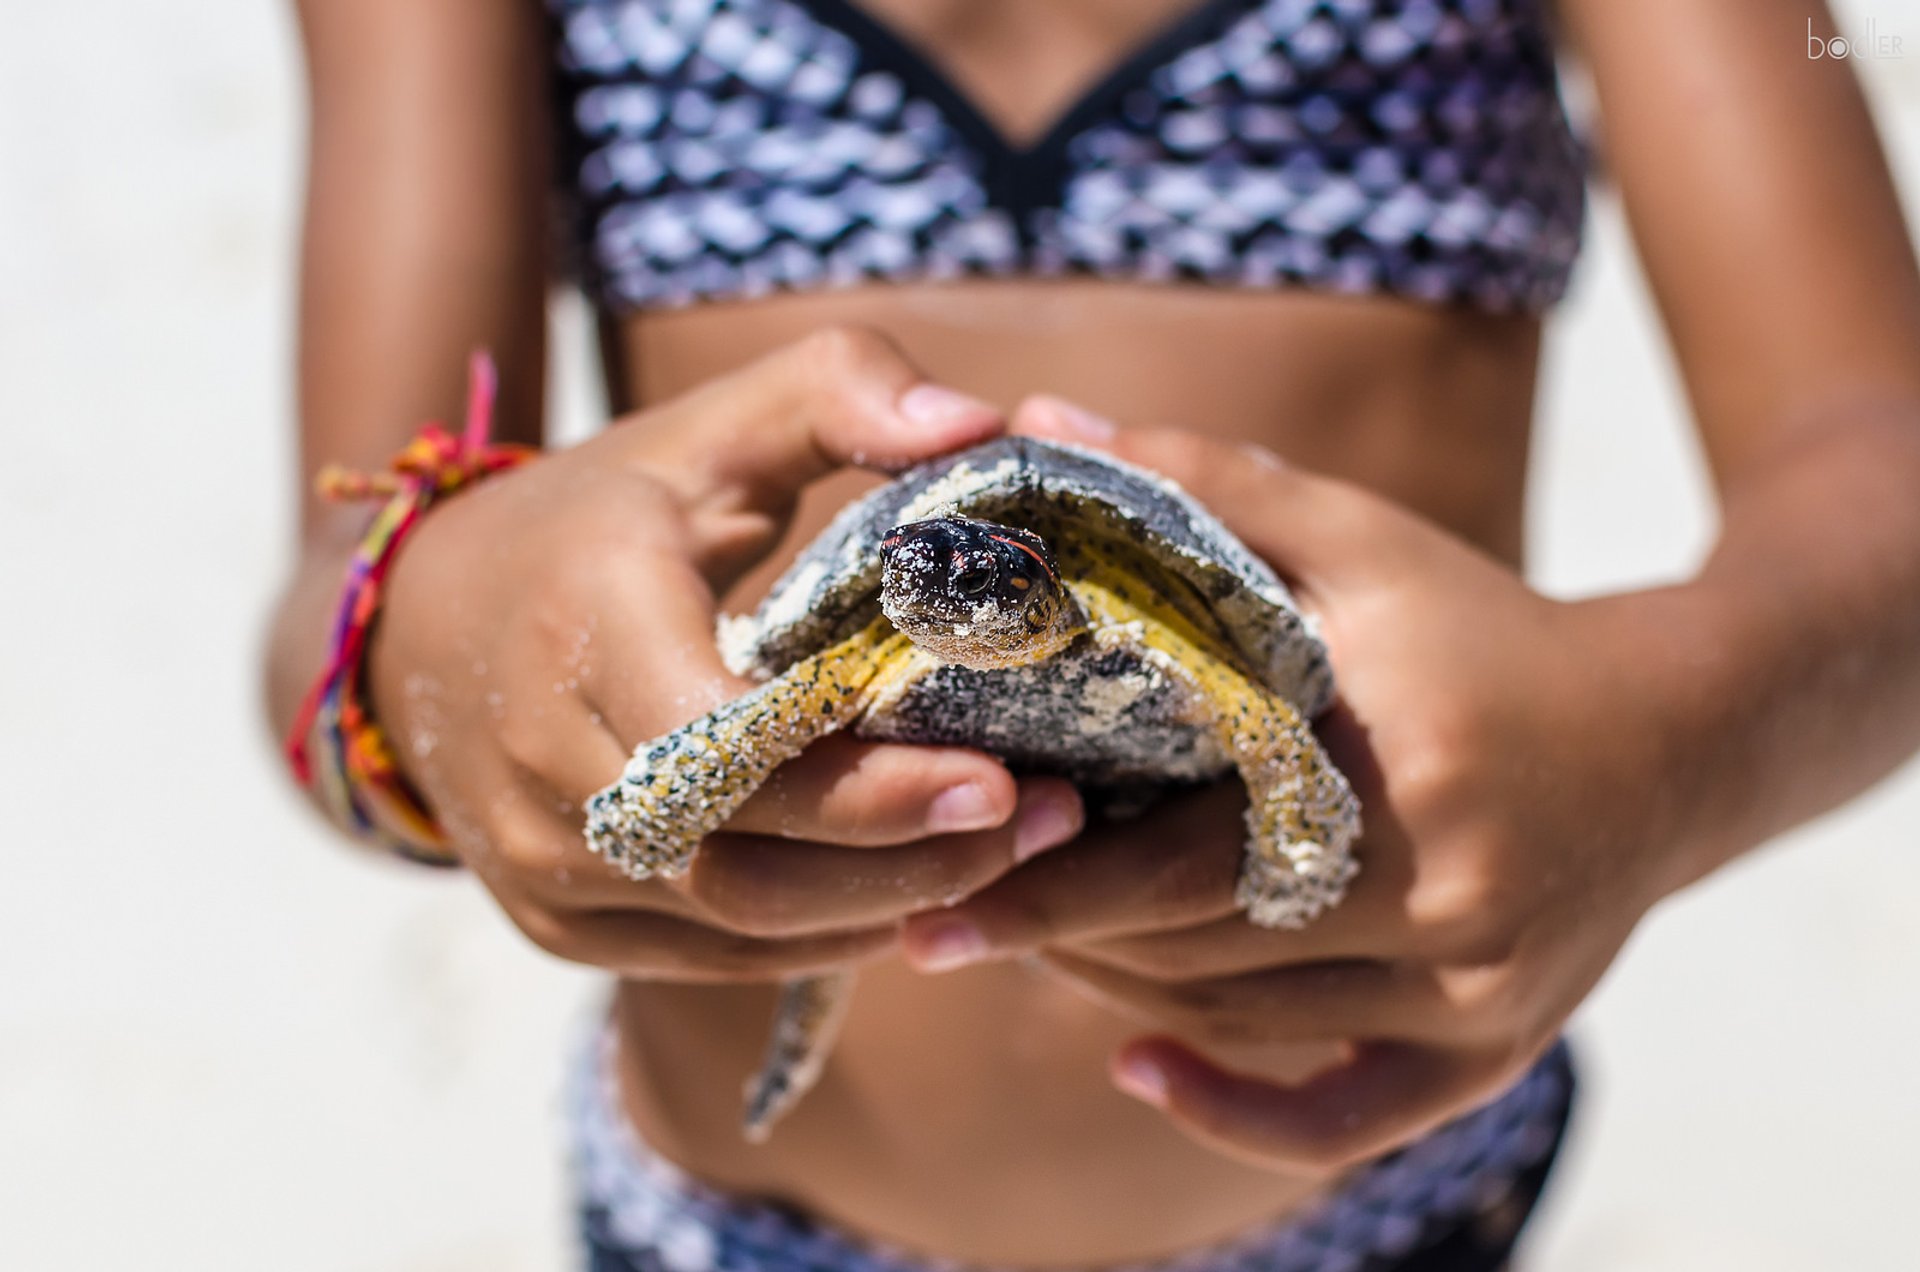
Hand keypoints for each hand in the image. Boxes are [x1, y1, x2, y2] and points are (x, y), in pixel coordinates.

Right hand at [366, 330, 1083, 981]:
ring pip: (736, 921)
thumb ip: (838, 390)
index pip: (724, 741)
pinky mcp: (559, 924)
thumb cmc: (596, 518)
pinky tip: (918, 890)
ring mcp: (542, 860)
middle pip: (746, 853)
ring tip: (1017, 854)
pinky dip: (824, 933)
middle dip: (909, 850)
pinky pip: (710, 956)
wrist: (418, 633)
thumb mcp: (705, 431)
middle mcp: (545, 761)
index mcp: (584, 621)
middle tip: (1052, 819)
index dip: (860, 778)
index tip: (1000, 774)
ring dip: (886, 901)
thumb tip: (985, 423)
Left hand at [902, 397, 1684, 1170]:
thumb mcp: (1359, 539)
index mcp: (1403, 774)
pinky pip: (1349, 1120)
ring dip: (1126, 995)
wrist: (1677, 734)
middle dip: (1067, 944)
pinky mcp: (1496, 1049)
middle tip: (948, 924)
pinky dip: (1237, 1114)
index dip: (1052, 887)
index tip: (935, 897)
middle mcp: (1452, 901)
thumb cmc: (1485, 626)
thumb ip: (1202, 484)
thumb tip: (1032, 424)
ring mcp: (1481, 994)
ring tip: (1027, 951)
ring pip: (1250, 1027)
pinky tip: (1140, 1070)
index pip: (1187, 859)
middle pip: (1209, 956)